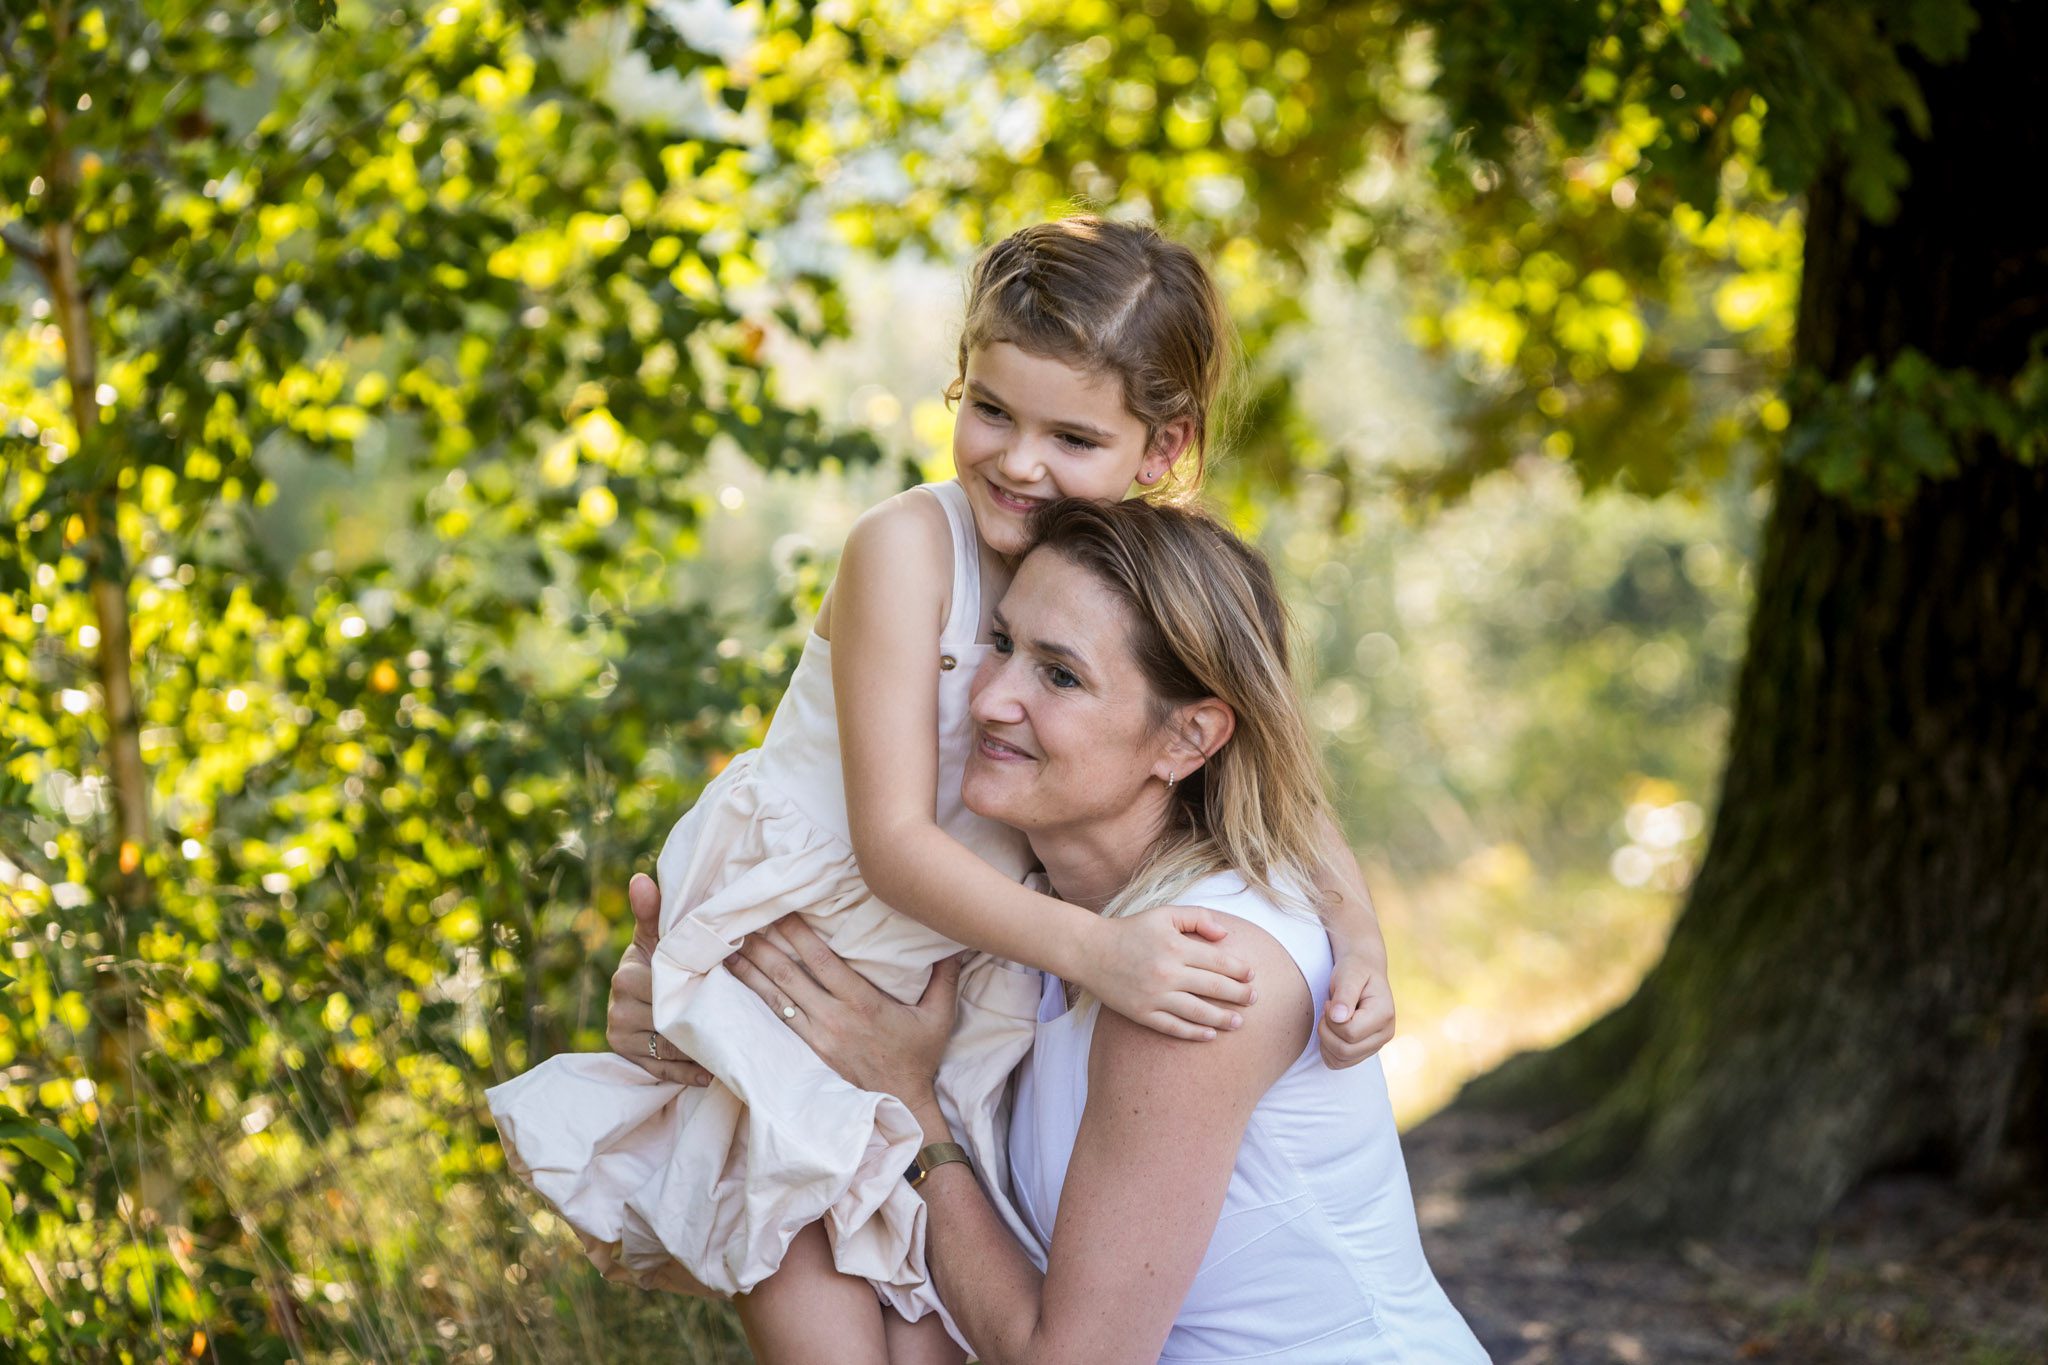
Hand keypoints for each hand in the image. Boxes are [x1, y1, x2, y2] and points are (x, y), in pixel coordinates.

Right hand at [605, 872, 711, 1085]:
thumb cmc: (656, 958)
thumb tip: (641, 878)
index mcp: (627, 975)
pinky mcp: (628, 1058)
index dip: (693, 988)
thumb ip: (653, 911)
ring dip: (697, 1049)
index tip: (722, 986)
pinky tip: (711, 1072)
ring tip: (729, 1047)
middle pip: (666, 1020)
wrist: (636, 994)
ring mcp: (621, 1035)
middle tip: (734, 1020)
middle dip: (698, 1019)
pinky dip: (687, 1072)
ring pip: (666, 1047)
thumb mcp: (656, 935)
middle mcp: (618, 1008)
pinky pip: (661, 1070)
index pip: (663, 988)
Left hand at [725, 915, 956, 1104]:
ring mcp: (816, 1038)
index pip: (821, 961)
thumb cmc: (918, 1058)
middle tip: (741, 922)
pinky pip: (777, 1023)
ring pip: (776, 999)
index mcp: (862, 1004)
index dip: (797, 935)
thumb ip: (944, 978)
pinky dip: (757, 1002)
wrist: (899, 1105)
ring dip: (751, 973)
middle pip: (789, 976)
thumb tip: (956, 942)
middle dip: (763, 948)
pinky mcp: (807, 1054)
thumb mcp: (939, 1017)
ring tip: (728, 950)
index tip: (780, 911)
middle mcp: (833, 1018)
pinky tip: (740, 988)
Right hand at [1081, 905, 1255, 1041]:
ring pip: (1198, 1012)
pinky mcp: (1142, 1013)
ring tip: (1239, 1022)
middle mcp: (1167, 973)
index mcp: (1175, 946)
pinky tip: (1210, 1035)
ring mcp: (1154, 996)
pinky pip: (1174, 1027)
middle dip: (1239, 995)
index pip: (1218, 961)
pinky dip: (1194, 1033)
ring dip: (1223, 1019)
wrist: (1090, 951)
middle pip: (1214, 988)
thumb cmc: (1130, 930)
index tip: (1252, 976)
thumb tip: (1225, 935)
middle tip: (1254, 999)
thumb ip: (1197, 917)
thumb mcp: (1163, 914)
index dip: (1239, 970)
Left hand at [1317, 937, 1394, 1068]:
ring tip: (1329, 1019)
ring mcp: (1376, 1045)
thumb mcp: (1349, 974)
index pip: (1350, 1033)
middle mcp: (1385, 1034)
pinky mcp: (1365, 1050)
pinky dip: (1327, 1051)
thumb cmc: (1354, 970)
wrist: (1363, 970)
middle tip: (1327, 1011)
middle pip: (1345, 1050)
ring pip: (1341, 1060)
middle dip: (1326, 1031)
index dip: (1331, 1020)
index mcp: (1384, 1014)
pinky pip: (1339, 1063)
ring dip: (1325, 1041)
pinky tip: (1330, 1031)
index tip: (1329, 1002)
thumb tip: (1338, 1017)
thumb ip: (1344, 995)